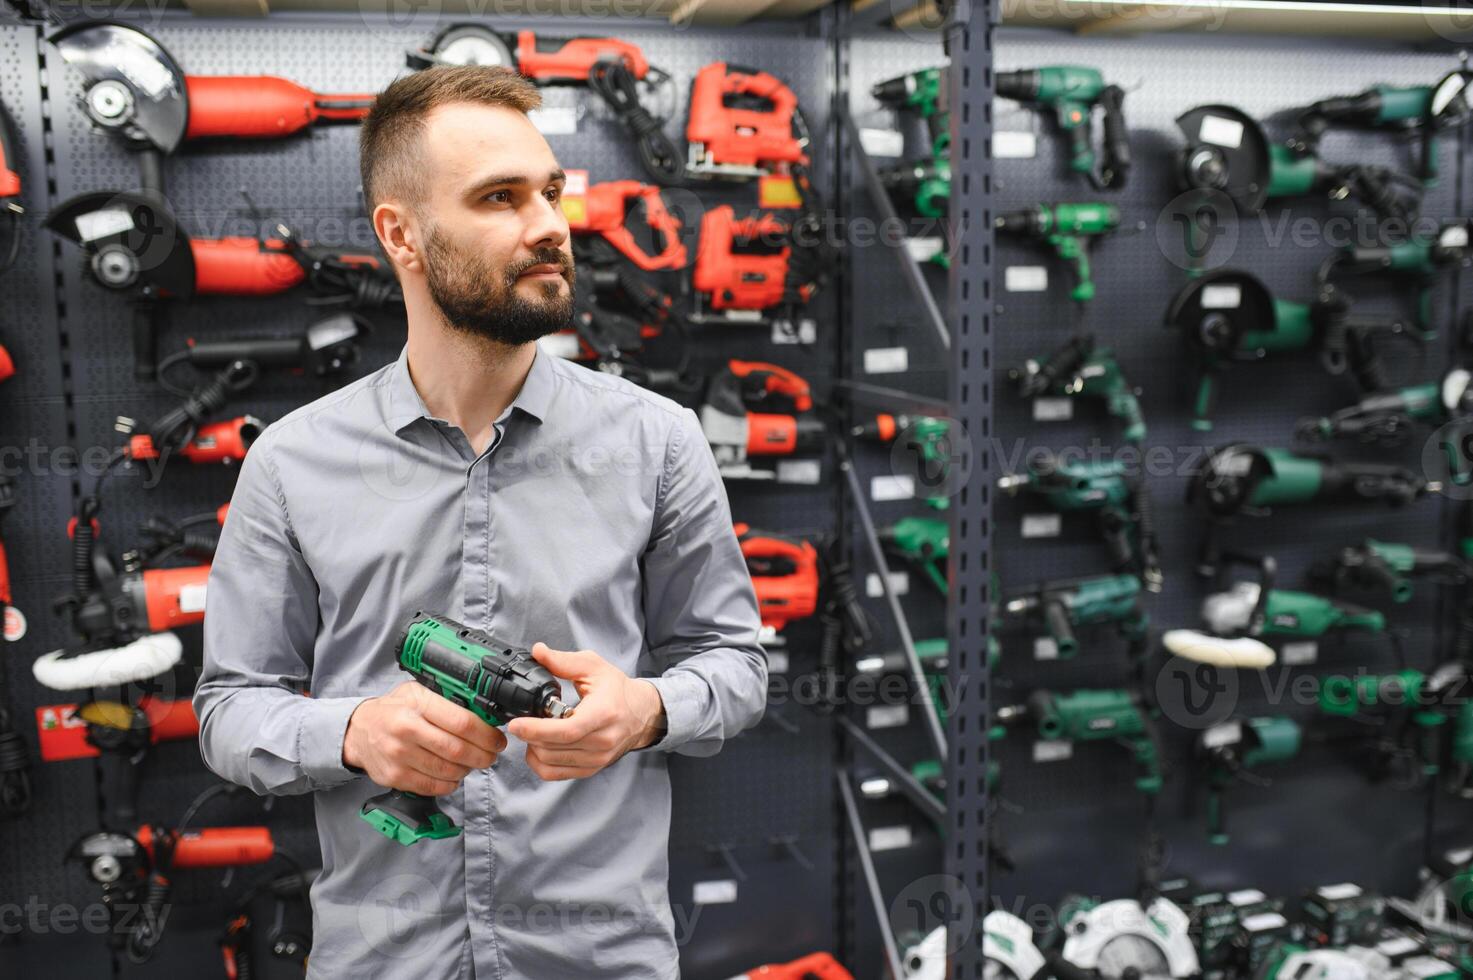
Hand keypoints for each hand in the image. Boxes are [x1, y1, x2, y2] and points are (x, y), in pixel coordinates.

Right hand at [342, 680, 506, 795]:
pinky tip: (455, 774)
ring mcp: (400, 757)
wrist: (359, 731)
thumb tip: (484, 713)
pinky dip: (451, 783)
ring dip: (469, 769)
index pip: (462, 723)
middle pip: (458, 750)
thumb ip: (447, 700)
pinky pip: (434, 787)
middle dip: (484, 755)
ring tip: (474, 762)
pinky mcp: (396, 777)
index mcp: (416, 706)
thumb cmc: (394, 710)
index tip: (498, 739)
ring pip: (449, 771)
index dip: (487, 734)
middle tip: (492, 754)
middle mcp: (406, 731)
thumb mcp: (418, 692)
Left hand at [505, 644, 665, 780]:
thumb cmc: (618, 690)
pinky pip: (555, 774)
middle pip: (553, 748)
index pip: (566, 731)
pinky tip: (538, 747)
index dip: (537, 730)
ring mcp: (597, 759)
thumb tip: (538, 652)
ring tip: (532, 730)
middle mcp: (602, 741)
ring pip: (551, 763)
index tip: (516, 724)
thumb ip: (563, 661)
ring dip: (533, 748)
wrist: (642, 714)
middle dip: (530, 735)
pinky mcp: (591, 769)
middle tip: (522, 720)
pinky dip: (539, 763)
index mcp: (603, 714)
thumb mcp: (594, 667)